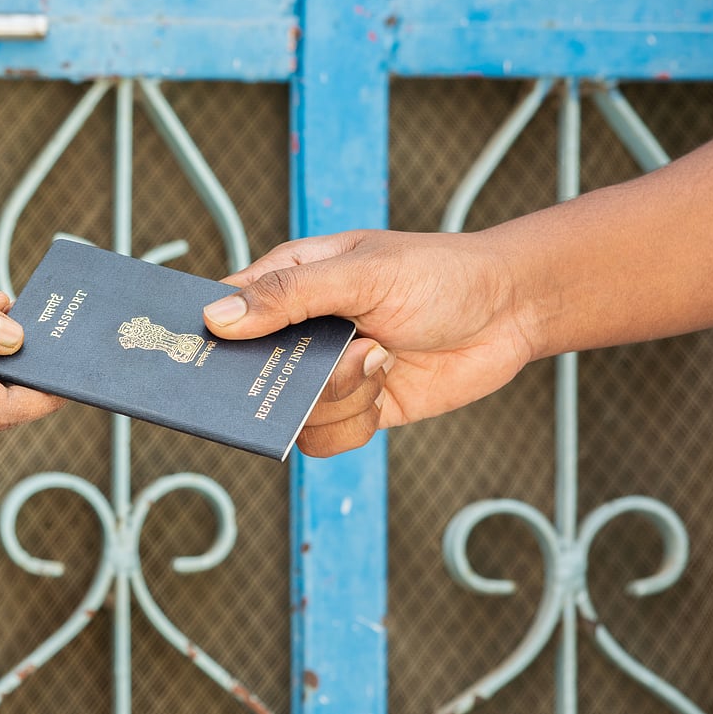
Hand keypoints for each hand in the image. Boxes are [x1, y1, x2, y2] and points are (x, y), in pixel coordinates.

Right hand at [203, 229, 533, 455]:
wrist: (510, 312)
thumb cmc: (438, 274)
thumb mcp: (361, 274)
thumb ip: (290, 296)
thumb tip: (218, 318)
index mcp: (290, 283)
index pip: (225, 312)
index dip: (207, 336)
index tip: (202, 357)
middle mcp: (301, 333)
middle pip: (248, 376)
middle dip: (280, 381)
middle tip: (321, 366)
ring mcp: (327, 375)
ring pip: (290, 415)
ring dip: (337, 396)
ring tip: (379, 358)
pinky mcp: (357, 409)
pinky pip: (326, 439)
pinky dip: (355, 422)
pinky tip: (385, 385)